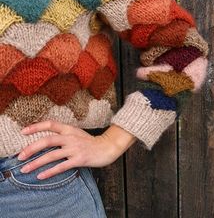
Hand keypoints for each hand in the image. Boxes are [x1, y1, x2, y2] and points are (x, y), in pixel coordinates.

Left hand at [17, 120, 133, 179]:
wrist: (106, 147)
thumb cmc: (89, 141)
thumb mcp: (76, 133)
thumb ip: (63, 134)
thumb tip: (46, 139)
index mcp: (69, 129)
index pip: (50, 124)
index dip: (36, 126)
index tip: (23, 131)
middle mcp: (70, 137)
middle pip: (47, 140)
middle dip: (31, 148)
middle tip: (20, 156)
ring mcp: (75, 148)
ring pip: (52, 155)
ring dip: (37, 162)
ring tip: (25, 169)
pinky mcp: (79, 159)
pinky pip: (61, 166)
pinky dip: (50, 171)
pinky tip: (41, 176)